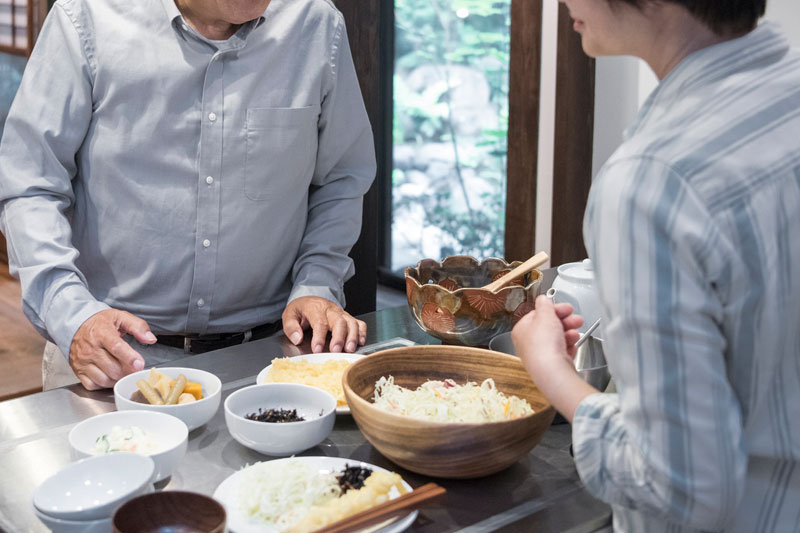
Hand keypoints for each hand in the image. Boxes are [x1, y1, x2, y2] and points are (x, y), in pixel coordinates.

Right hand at [69, 309, 155, 389]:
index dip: (130, 358)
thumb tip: (150, 338)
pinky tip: (111, 377)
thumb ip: (138, 326)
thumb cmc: (100, 323)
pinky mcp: (78, 371)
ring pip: (104, 379)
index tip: (140, 365)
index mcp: (101, 333)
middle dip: (128, 371)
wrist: (76, 325)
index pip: (116, 347)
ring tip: (125, 371)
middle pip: (112, 367)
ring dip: (118, 379)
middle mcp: (90, 349)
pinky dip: (105, 385)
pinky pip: (93, 385)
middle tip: (135, 368)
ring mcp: (83, 362)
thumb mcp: (121, 317)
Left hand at [282, 296, 366, 352]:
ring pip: (351, 322)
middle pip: (339, 321)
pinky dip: (362, 332)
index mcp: (315, 308)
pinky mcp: (348, 318)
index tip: (317, 349)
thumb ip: (291, 327)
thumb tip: (297, 339)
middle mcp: (330, 310)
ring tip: (349, 349)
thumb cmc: (301, 310)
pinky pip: (359, 322)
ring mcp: (341, 313)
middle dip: (339, 337)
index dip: (319, 337)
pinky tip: (360, 343)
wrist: (310, 299)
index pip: (319, 322)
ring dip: (352, 336)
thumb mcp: (290, 314)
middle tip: (336, 351)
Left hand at [512, 295, 595, 421]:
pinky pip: (561, 353)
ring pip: (556, 340)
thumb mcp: (545, 315)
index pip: (538, 315)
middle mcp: (528, 344)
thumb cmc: (544, 344)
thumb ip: (545, 304)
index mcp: (521, 330)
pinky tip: (573, 346)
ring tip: (576, 333)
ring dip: (568, 334)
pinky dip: (568, 348)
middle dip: (565, 321)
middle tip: (577, 319)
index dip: (554, 310)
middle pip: (548, 327)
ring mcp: (539, 356)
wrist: (552, 371)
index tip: (567, 308)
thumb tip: (542, 299)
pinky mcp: (551, 366)